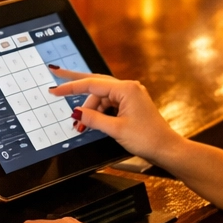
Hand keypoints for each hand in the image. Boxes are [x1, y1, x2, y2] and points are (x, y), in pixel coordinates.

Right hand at [45, 67, 180, 165]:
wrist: (166, 149)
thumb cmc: (147, 138)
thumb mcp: (116, 129)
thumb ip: (93, 119)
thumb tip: (76, 112)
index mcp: (126, 89)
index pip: (92, 84)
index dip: (71, 87)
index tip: (55, 89)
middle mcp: (128, 88)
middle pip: (95, 82)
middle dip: (76, 83)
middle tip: (56, 74)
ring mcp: (130, 96)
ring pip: (101, 97)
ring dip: (89, 110)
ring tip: (79, 125)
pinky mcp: (130, 105)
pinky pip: (108, 104)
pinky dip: (98, 112)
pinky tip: (90, 121)